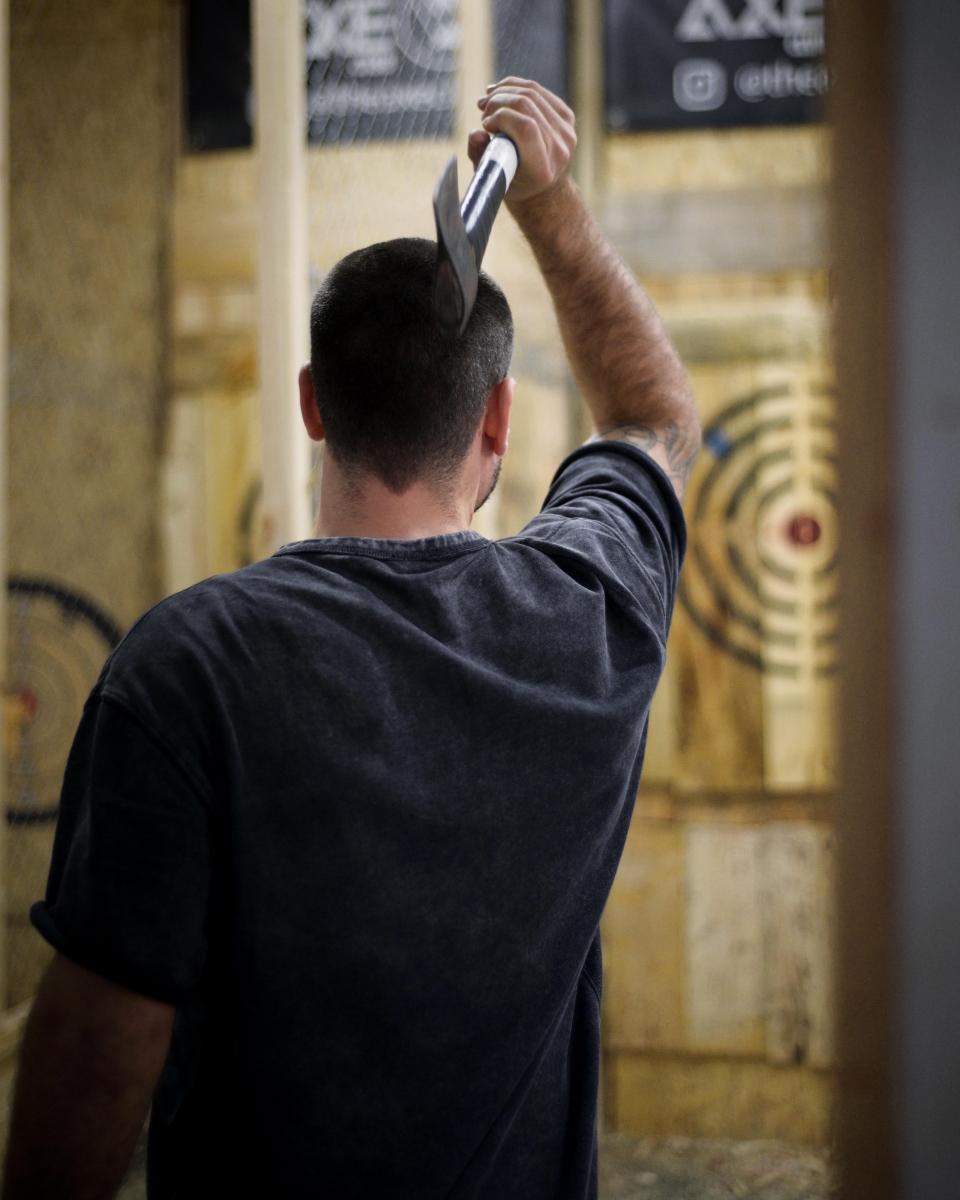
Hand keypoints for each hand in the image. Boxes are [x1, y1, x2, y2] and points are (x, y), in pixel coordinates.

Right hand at [467, 78, 575, 205]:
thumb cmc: (513, 184)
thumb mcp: (492, 177)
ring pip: (532, 92)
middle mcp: (559, 151)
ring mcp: (567, 132)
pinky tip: (500, 92)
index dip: (501, 116)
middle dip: (498, 101)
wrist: (543, 190)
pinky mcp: (567, 117)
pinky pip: (539, 90)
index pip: (525, 127)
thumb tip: (476, 134)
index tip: (485, 125)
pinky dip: (516, 87)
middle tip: (483, 112)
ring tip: (487, 102)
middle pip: (527, 104)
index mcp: (542, 170)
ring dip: (504, 91)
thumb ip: (480, 156)